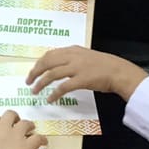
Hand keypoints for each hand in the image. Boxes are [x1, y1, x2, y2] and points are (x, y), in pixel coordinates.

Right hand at [0, 110, 47, 148]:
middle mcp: (3, 128)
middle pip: (11, 115)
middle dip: (14, 118)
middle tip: (16, 124)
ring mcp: (17, 135)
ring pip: (26, 123)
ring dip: (29, 125)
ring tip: (31, 129)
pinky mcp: (28, 145)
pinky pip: (38, 138)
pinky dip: (42, 139)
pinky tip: (43, 143)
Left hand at [26, 46, 146, 102]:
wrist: (119, 72)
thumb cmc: (105, 65)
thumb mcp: (87, 56)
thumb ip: (73, 58)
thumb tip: (60, 64)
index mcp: (73, 50)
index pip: (50, 54)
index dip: (39, 63)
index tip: (33, 71)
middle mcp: (73, 56)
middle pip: (47, 62)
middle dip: (35, 72)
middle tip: (28, 81)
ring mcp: (77, 67)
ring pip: (52, 74)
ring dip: (40, 83)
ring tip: (34, 91)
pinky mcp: (82, 79)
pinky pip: (63, 87)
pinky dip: (54, 93)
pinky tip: (50, 99)